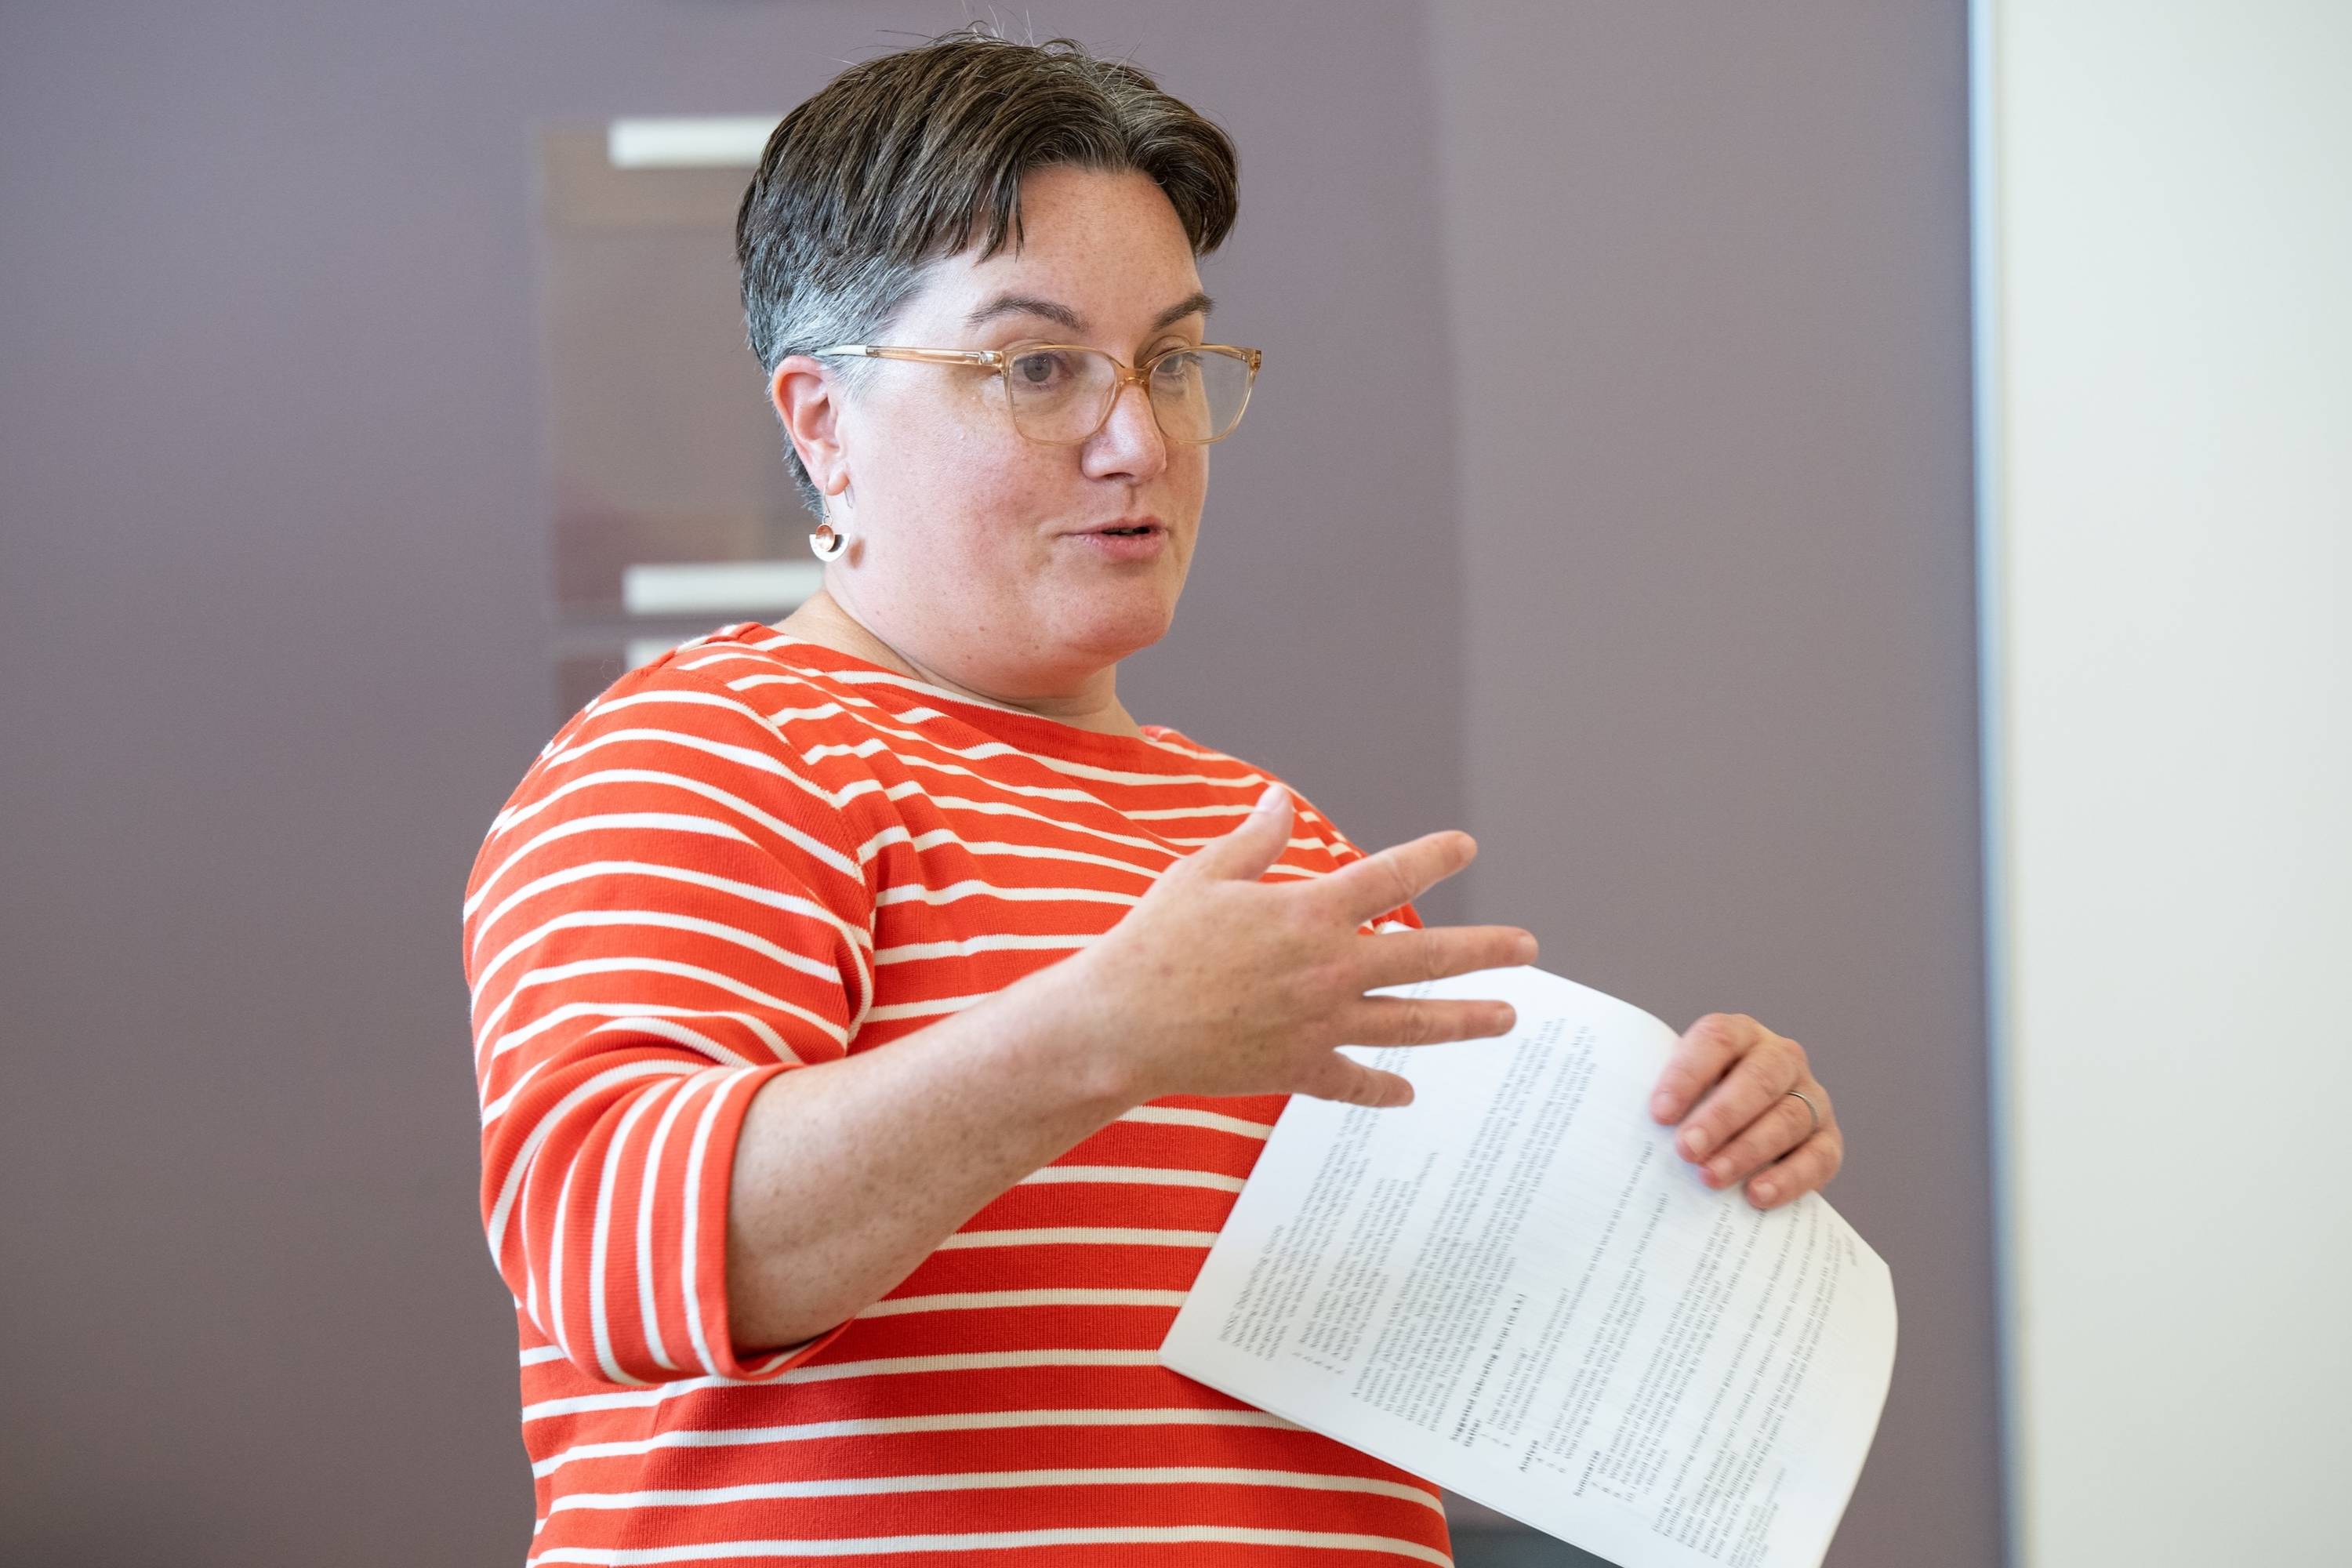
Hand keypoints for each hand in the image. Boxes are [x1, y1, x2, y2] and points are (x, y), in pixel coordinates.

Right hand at [1063, 783, 1538, 1109]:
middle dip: (1485, 951)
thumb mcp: (1201, 875)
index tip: (1466, 848)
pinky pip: (1353, 1082)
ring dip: (1465, 1020)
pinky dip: (1382, 1088)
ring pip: (1411, 1024)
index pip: (1389, 877)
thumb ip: (1252, 841)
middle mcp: (1329, 969)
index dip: (1432, 858)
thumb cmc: (1153, 943)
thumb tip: (1279, 801)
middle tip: (1528, 947)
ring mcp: (1319, 1024)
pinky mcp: (1297, 1069)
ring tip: (1507, 1018)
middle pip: (1427, 958)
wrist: (1120, 1025)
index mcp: (1309, 912)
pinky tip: (1408, 1094)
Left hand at [1649, 1013, 1842, 1209]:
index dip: (1687, 1074)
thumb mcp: (1677, 1092)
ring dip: (1747, 1150)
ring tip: (1710, 1178)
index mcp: (1739, 1035)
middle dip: (1720, 1116)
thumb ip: (1658, 1099)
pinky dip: (1788, 1178)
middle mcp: (1781, 1058)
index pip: (1717, 1040)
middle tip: (1686, 1149)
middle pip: (1758, 1079)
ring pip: (1788, 1118)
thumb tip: (1614, 1124)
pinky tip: (1756, 1196)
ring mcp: (1811, 1098)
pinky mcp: (1827, 1140)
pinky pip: (1817, 1157)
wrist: (1740, 1138)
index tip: (1658, 1113)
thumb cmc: (1695, 1109)